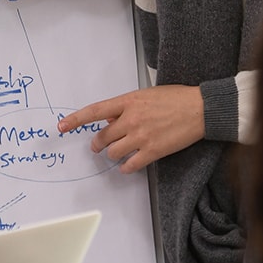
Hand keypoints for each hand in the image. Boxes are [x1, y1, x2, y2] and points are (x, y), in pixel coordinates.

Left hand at [59, 84, 204, 173]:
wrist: (201, 108)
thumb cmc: (176, 98)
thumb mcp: (146, 95)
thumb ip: (126, 106)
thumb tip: (110, 117)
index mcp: (128, 102)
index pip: (94, 111)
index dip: (75, 120)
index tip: (61, 126)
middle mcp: (131, 119)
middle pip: (103, 137)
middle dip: (98, 144)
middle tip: (97, 146)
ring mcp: (141, 136)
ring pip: (113, 152)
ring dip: (113, 155)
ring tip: (117, 153)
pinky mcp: (153, 151)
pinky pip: (130, 165)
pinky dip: (126, 167)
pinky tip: (128, 165)